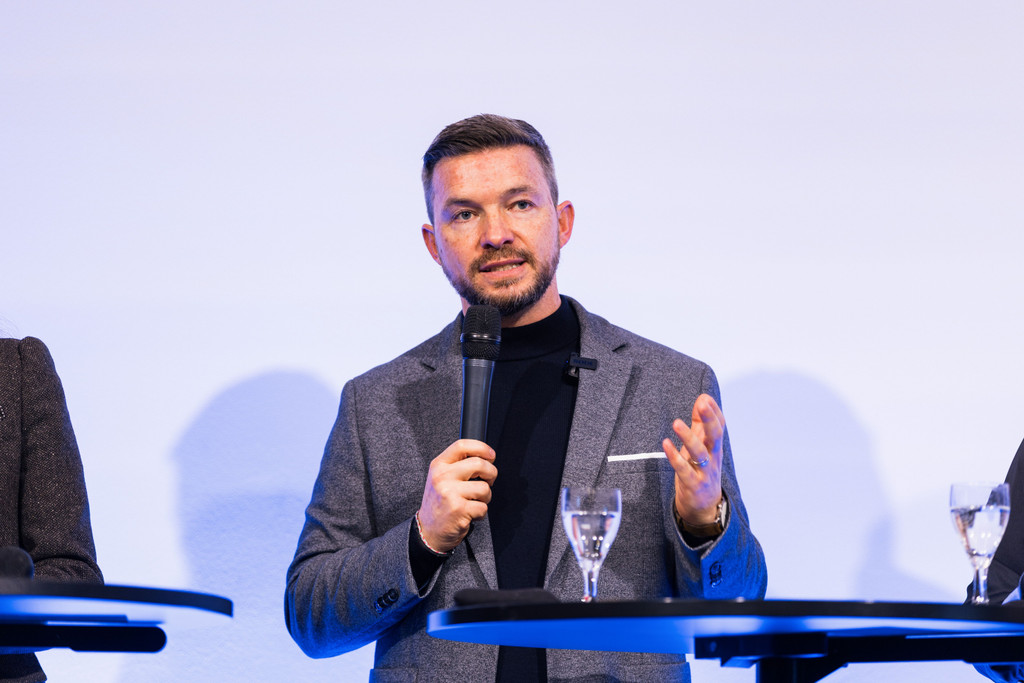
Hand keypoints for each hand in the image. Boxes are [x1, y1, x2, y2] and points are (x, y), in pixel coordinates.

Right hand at [418, 439, 496, 551]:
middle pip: (479, 464)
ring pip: (484, 488)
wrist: (429, 531)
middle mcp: (442, 477)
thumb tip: (485, 456)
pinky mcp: (459, 509)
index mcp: (438, 465)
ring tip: (474, 502)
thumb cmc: (439, 503)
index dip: (481, 448)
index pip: (462, 445)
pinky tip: (470, 513)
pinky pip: (483, 507)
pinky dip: (481, 513)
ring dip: (485, 497)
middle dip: (491, 473)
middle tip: (489, 481)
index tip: (491, 455)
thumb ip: (458, 465)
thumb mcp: (440, 478)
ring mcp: (450, 493)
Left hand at [662, 394, 723, 525]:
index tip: (705, 398)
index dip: (714, 412)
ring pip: (700, 453)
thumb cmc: (701, 471)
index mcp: (714, 446)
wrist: (704, 507)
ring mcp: (704, 471)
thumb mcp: (702, 446)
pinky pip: (684, 470)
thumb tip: (702, 398)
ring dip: (688, 437)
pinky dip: (675, 457)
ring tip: (676, 423)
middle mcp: (713, 457)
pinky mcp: (693, 484)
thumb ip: (701, 424)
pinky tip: (666, 444)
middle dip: (710, 419)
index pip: (720, 426)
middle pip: (715, 436)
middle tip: (702, 404)